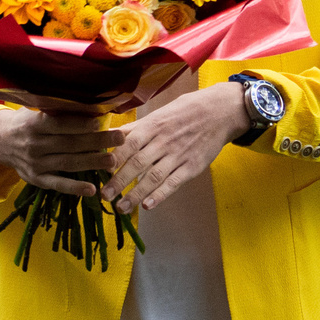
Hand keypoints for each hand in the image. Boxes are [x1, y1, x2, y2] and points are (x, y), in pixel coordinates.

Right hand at [0, 107, 122, 197]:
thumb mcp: (34, 110)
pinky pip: (58, 184)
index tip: (101, 123)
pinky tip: (92, 189)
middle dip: (96, 142)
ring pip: (67, 164)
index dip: (80, 125)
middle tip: (120, 138)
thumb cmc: (25, 121)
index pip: (60, 125)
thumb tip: (89, 103)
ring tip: (114, 161)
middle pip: (69, 144)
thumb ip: (57, 110)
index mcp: (33, 124)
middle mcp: (34, 145)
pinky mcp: (36, 179)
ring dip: (92, 163)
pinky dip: (75, 188)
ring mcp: (35, 164)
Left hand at [107, 83, 251, 213]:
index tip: (99, 171)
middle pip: (138, 163)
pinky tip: (148, 205)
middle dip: (119, 181)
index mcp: (153, 126)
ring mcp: (179, 155)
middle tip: (104, 196)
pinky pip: (174, 182)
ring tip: (122, 207)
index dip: (114, 158)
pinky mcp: (192, 166)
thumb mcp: (159, 113)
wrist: (220, 111)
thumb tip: (109, 134)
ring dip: (136, 194)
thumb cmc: (185, 111)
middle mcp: (164, 141)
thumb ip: (135, 128)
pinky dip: (161, 195)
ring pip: (154, 176)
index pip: (129, 143)